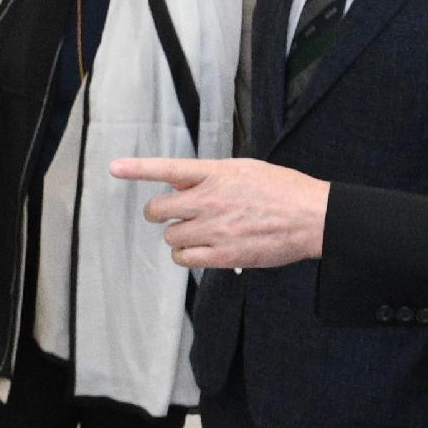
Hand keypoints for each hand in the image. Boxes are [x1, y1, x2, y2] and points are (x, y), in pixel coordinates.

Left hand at [111, 155, 327, 268]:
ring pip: (171, 237)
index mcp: (216, 173)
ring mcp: (215, 229)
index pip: (168, 169)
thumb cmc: (283, 191)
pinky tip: (202, 250)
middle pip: (159, 210)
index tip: (114, 168)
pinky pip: (185, 259)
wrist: (313, 218)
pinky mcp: (223, 255)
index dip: (138, 169)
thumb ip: (212, 177)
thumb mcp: (246, 170)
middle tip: (173, 216)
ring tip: (200, 233)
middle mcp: (210, 199)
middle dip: (160, 213)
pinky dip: (187, 256)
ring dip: (179, 236)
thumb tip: (183, 187)